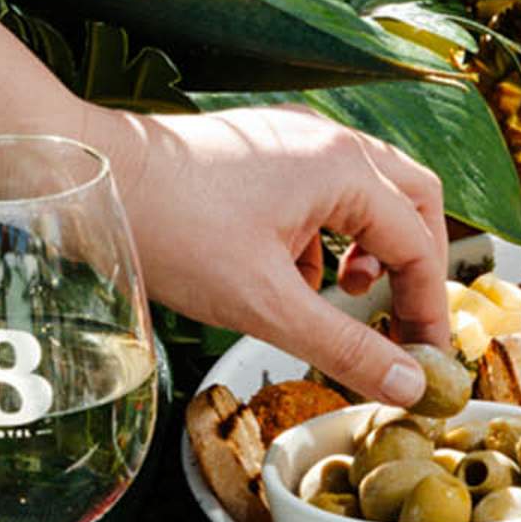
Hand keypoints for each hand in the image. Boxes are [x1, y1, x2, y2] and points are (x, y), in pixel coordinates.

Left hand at [91, 106, 451, 404]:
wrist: (92, 176)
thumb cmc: (173, 229)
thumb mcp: (266, 305)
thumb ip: (345, 346)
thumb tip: (407, 383)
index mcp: (344, 169)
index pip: (418, 244)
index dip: (428, 306)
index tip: (423, 355)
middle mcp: (329, 142)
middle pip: (411, 201)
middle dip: (414, 263)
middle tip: (403, 317)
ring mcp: (294, 138)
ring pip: (368, 192)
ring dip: (371, 246)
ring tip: (345, 292)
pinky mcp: (263, 148)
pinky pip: (322, 189)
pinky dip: (325, 234)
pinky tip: (289, 273)